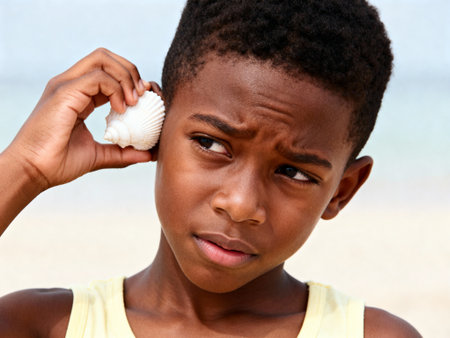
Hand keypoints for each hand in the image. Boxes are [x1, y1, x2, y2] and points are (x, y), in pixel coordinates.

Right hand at [4, 48, 152, 190]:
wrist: (33, 171)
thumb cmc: (59, 163)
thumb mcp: (99, 155)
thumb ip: (123, 152)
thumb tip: (149, 155)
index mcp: (79, 95)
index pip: (109, 72)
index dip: (131, 80)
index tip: (147, 99)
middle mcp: (72, 84)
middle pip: (107, 57)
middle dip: (131, 71)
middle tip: (143, 96)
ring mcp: (66, 85)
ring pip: (103, 59)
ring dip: (125, 77)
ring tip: (134, 102)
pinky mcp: (64, 92)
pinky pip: (97, 77)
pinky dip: (115, 89)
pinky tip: (121, 109)